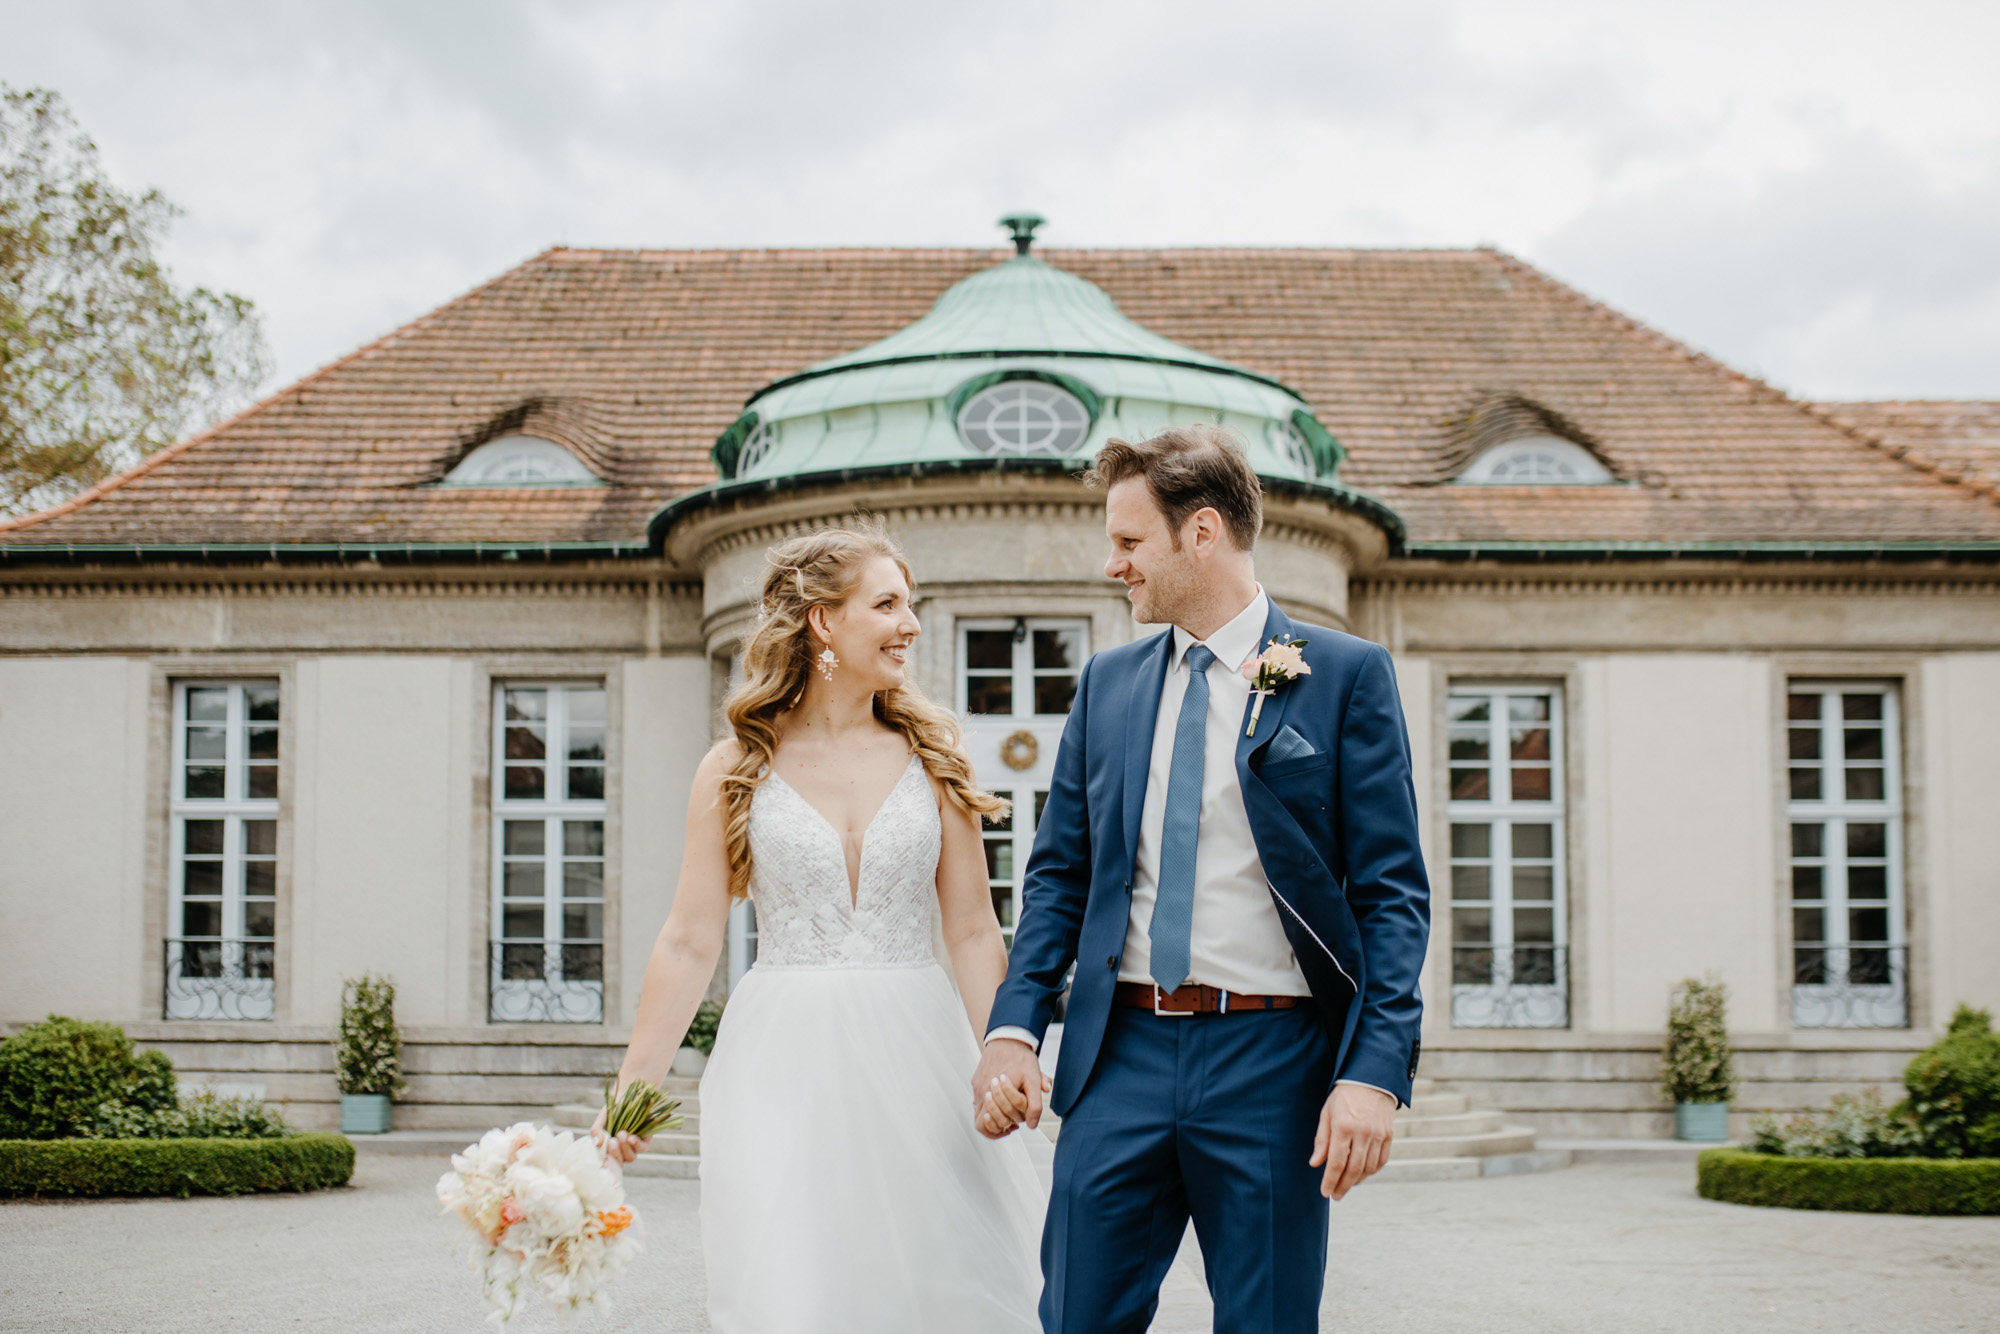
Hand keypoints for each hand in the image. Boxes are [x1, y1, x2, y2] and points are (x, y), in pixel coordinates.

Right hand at [589, 1106, 650, 1164]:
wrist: (628, 1097)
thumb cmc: (612, 1111)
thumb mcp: (601, 1120)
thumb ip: (596, 1131)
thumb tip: (597, 1143)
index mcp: (609, 1150)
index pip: (607, 1164)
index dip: (605, 1164)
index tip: (602, 1160)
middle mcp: (622, 1152)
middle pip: (619, 1163)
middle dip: (615, 1153)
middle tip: (612, 1141)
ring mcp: (634, 1148)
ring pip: (630, 1157)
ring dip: (625, 1148)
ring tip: (621, 1134)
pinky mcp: (645, 1141)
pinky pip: (642, 1148)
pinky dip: (635, 1144)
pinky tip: (631, 1137)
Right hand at [971, 1037, 1049, 1138]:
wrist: (1008, 1037)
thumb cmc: (1021, 1057)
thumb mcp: (1034, 1078)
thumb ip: (1034, 1103)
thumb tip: (1032, 1124)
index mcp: (994, 1092)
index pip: (991, 1122)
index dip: (1004, 1128)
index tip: (1016, 1125)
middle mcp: (982, 1091)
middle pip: (983, 1121)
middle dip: (1000, 1122)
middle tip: (1012, 1122)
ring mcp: (977, 1087)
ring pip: (978, 1113)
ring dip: (993, 1118)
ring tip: (1007, 1117)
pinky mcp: (976, 1082)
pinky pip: (978, 1102)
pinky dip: (989, 1109)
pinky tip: (1002, 1105)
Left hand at [1309, 1083, 1395, 1199]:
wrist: (1371, 1079)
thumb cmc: (1344, 1096)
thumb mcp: (1327, 1113)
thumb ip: (1322, 1140)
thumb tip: (1315, 1164)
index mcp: (1343, 1127)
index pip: (1336, 1162)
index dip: (1330, 1181)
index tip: (1326, 1192)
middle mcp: (1363, 1133)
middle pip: (1353, 1169)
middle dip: (1343, 1186)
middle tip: (1336, 1195)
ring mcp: (1378, 1135)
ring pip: (1368, 1168)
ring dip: (1357, 1181)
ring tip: (1347, 1185)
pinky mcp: (1389, 1135)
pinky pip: (1381, 1161)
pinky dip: (1371, 1171)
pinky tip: (1362, 1174)